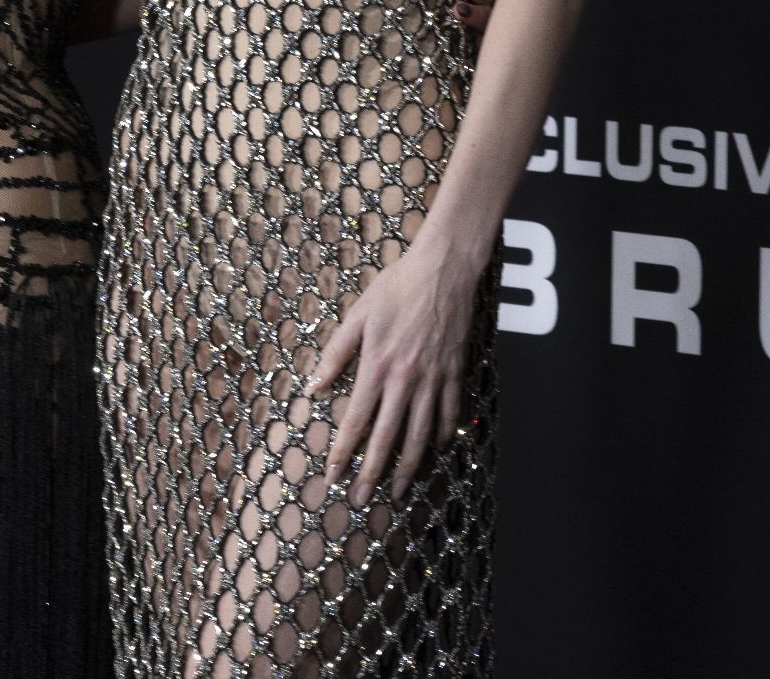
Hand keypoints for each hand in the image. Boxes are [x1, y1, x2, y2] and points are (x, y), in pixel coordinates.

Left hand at [307, 233, 483, 506]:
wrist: (443, 270)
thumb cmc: (396, 287)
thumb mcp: (357, 316)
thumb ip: (335, 354)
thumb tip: (314, 388)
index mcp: (376, 367)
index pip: (355, 421)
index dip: (342, 453)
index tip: (333, 477)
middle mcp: (405, 380)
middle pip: (387, 437)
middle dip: (372, 472)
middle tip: (361, 499)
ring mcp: (434, 379)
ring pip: (421, 434)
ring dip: (408, 466)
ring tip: (398, 489)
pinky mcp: (455, 372)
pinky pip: (450, 412)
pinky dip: (443, 434)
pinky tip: (436, 449)